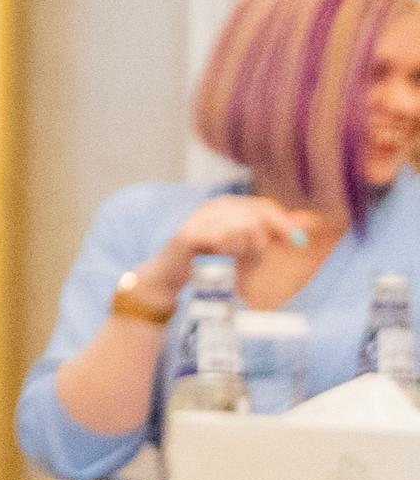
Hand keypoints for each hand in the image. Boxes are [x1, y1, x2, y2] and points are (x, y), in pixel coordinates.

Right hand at [135, 193, 317, 308]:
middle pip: (255, 217)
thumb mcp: (246, 246)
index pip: (264, 207)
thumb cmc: (209, 260)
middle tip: (253, 261)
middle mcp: (214, 206)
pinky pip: (220, 238)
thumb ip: (272, 233)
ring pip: (241, 227)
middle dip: (260, 242)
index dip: (284, 224)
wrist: (171, 274)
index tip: (299, 243)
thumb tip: (309, 222)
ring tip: (233, 262)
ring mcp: (200, 218)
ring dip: (243, 250)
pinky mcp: (188, 234)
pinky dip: (226, 253)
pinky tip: (221, 260)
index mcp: (228, 204)